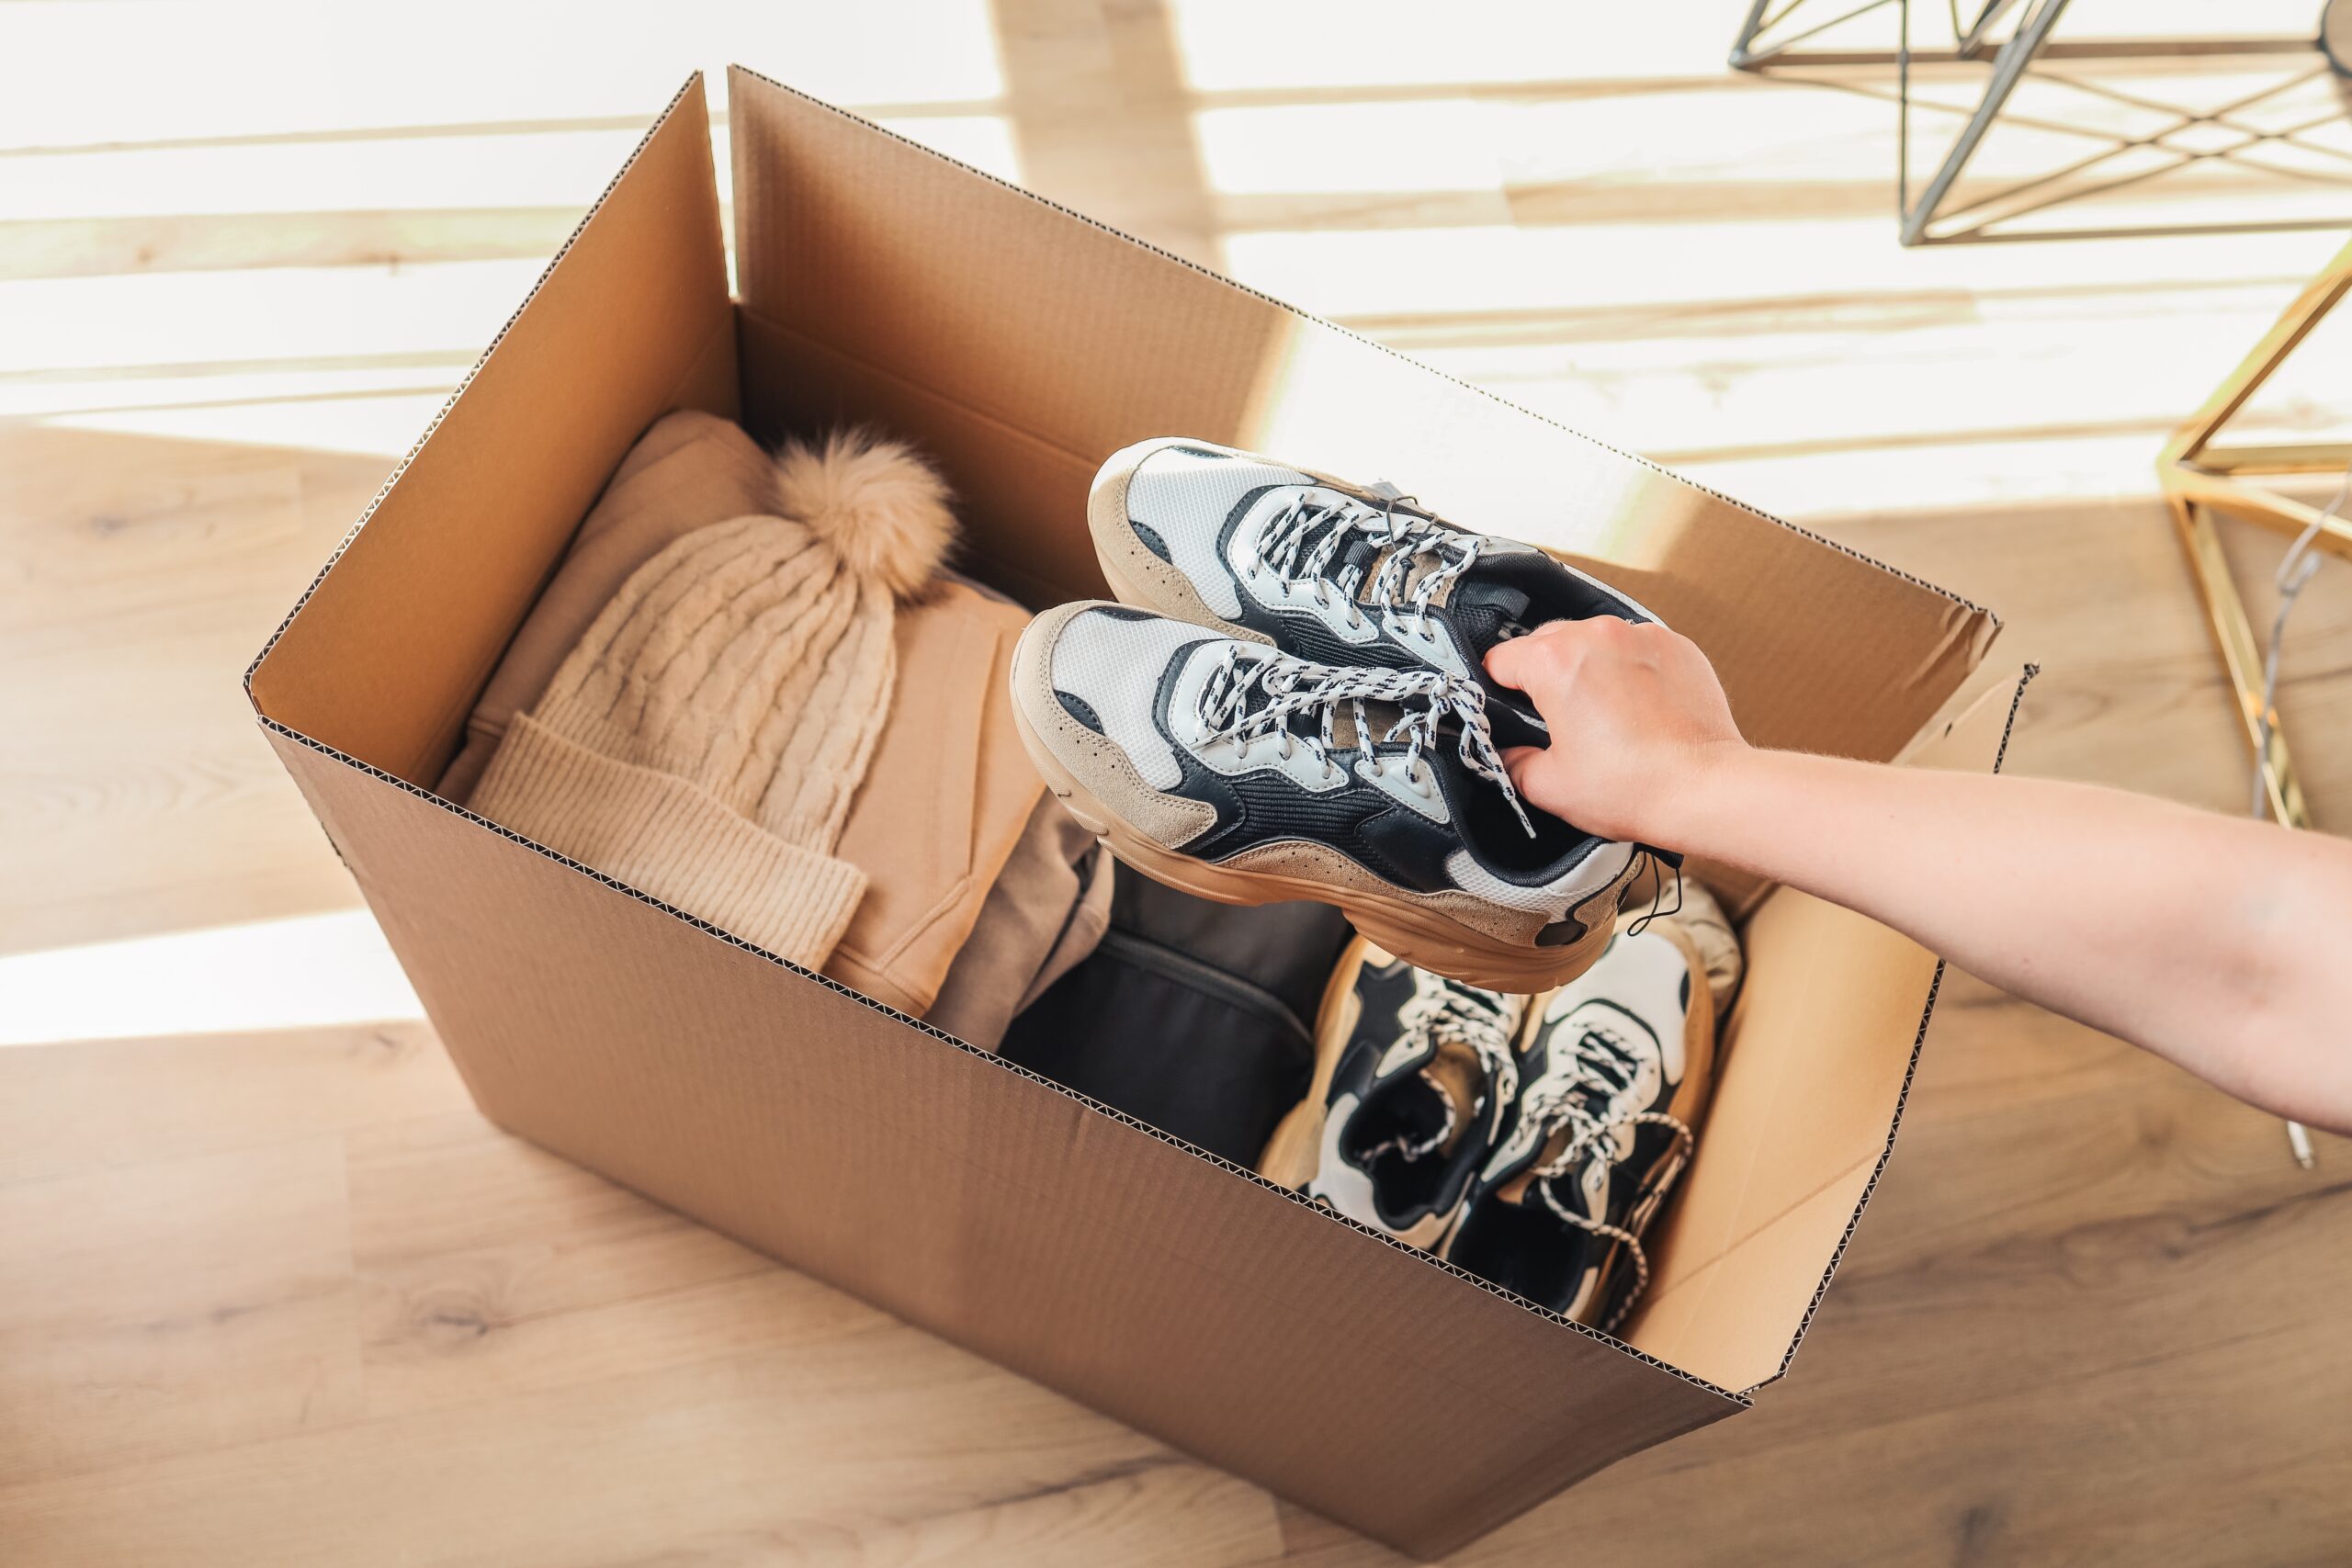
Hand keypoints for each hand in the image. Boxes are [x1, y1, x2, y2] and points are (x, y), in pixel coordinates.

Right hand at [1484, 616, 1748, 845]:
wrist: (1704, 788)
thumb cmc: (1634, 785)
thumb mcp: (1548, 786)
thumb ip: (1513, 762)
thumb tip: (1509, 754)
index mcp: (1554, 662)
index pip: (1500, 659)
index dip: (1495, 688)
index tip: (1507, 708)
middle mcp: (1596, 635)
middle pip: (1546, 642)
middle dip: (1543, 675)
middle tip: (1555, 719)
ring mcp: (1641, 636)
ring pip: (1593, 640)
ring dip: (1588, 668)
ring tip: (1602, 714)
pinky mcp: (1676, 646)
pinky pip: (1636, 648)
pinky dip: (1629, 670)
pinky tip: (1636, 708)